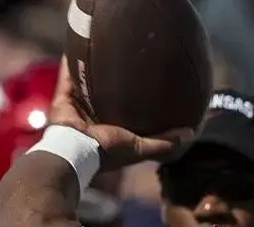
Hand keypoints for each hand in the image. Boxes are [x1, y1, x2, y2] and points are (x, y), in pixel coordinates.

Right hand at [48, 59, 195, 168]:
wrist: (74, 151)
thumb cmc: (107, 151)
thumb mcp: (140, 147)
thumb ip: (163, 142)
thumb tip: (191, 133)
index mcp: (110, 128)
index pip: (124, 110)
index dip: (133, 98)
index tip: (146, 84)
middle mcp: (92, 117)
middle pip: (103, 94)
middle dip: (111, 80)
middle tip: (124, 61)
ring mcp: (76, 106)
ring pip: (85, 83)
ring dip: (90, 69)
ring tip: (101, 50)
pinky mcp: (63, 98)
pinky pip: (67, 77)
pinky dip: (69, 64)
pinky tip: (76, 47)